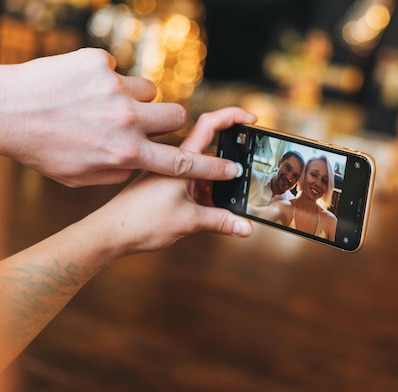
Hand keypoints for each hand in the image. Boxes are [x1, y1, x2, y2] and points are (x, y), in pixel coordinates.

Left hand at [0, 48, 252, 186]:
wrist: (2, 110)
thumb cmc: (40, 148)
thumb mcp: (82, 178)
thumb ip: (121, 171)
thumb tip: (144, 162)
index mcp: (125, 154)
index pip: (182, 163)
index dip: (212, 167)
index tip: (232, 167)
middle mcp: (126, 121)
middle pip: (177, 115)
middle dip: (166, 119)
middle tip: (145, 122)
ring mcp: (114, 89)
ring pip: (150, 91)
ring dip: (134, 99)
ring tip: (103, 104)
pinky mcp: (99, 63)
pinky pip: (120, 71)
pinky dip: (107, 80)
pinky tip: (83, 88)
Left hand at [87, 107, 253, 256]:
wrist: (108, 233)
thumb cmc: (139, 222)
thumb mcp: (189, 222)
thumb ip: (222, 222)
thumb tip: (248, 227)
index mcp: (180, 162)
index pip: (210, 127)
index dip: (233, 117)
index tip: (252, 118)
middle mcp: (174, 161)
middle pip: (211, 145)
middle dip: (232, 153)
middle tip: (248, 166)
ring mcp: (168, 172)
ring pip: (201, 165)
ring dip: (217, 177)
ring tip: (228, 196)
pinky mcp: (164, 184)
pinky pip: (191, 178)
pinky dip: (205, 188)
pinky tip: (210, 204)